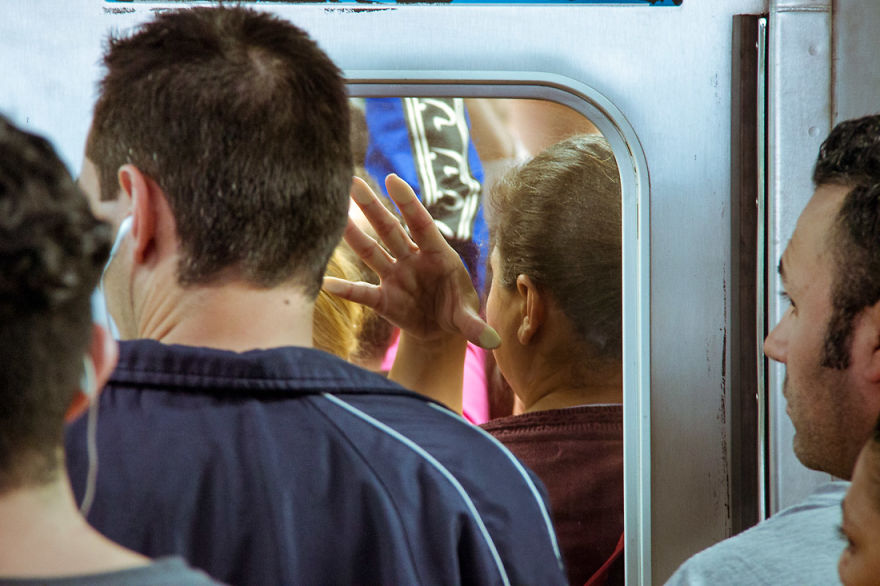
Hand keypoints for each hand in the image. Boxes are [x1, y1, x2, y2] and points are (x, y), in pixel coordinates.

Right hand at [323, 174, 499, 349]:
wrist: (442, 331)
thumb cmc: (458, 312)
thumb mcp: (467, 318)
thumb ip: (475, 326)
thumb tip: (494, 340)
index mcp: (437, 254)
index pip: (421, 224)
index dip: (407, 203)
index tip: (392, 179)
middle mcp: (412, 259)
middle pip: (389, 229)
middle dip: (372, 207)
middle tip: (352, 181)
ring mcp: (395, 276)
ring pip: (371, 252)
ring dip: (353, 236)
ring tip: (333, 217)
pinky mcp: (383, 298)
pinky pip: (361, 292)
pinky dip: (345, 290)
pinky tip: (324, 283)